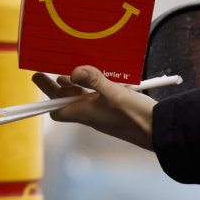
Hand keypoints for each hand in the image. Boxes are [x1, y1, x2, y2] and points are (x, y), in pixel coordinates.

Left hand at [31, 66, 156, 150]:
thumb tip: (72, 72)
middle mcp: (90, 114)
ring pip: (81, 98)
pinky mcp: (114, 110)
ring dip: (74, 85)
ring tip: (69, 68)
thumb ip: (94, 80)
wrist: (160, 130)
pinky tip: (97, 75)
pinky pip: (95, 98)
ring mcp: (102, 113)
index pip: (57, 110)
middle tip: (46, 69)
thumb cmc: (136, 115)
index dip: (46, 96)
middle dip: (56, 86)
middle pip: (66, 101)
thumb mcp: (114, 93)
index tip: (39, 76)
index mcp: (85, 113)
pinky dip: (91, 86)